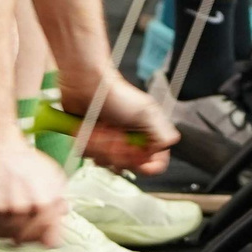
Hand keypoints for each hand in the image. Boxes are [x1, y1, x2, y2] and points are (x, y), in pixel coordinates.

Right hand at [0, 131, 72, 245]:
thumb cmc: (20, 155)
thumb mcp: (51, 174)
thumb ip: (58, 198)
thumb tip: (62, 213)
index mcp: (46, 204)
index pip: (49, 241)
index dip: (43, 235)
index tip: (37, 229)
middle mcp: (26, 210)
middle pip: (23, 241)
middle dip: (19, 229)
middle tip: (13, 213)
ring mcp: (4, 210)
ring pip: (2, 236)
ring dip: (0, 226)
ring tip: (0, 206)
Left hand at [62, 72, 176, 175]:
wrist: (85, 85)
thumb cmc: (114, 93)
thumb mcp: (146, 111)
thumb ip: (163, 133)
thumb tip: (165, 149)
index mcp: (148, 135)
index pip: (155, 163)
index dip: (146, 164)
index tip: (136, 157)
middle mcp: (131, 142)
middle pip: (128, 166)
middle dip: (118, 150)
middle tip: (115, 132)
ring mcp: (112, 144)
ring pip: (108, 163)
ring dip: (102, 145)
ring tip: (101, 127)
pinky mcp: (94, 144)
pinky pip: (91, 157)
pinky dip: (89, 143)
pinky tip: (91, 129)